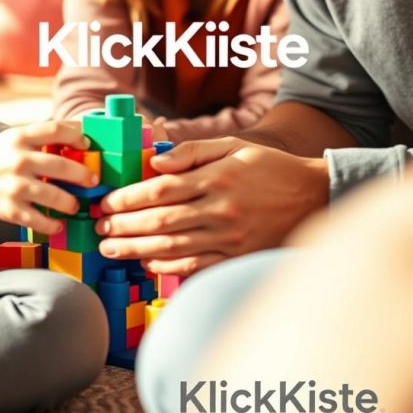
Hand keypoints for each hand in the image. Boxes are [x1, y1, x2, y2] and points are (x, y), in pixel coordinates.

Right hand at [0, 120, 97, 231]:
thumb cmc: (0, 156)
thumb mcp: (16, 138)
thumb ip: (43, 136)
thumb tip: (80, 133)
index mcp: (21, 138)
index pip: (56, 130)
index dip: (77, 135)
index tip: (87, 145)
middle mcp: (19, 160)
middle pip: (61, 165)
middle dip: (83, 175)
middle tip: (93, 180)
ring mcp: (16, 187)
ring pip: (55, 196)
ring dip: (71, 202)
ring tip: (75, 204)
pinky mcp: (11, 210)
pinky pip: (40, 220)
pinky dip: (54, 224)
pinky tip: (59, 223)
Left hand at [95, 137, 328, 275]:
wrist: (313, 196)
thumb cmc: (269, 167)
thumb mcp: (233, 146)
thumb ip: (192, 151)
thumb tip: (155, 161)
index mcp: (217, 178)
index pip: (160, 190)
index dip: (128, 198)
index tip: (107, 202)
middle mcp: (220, 210)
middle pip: (160, 221)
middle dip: (124, 226)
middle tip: (100, 229)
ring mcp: (229, 238)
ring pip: (172, 247)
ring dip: (136, 249)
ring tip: (112, 249)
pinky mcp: (237, 257)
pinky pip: (195, 266)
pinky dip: (167, 265)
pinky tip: (147, 261)